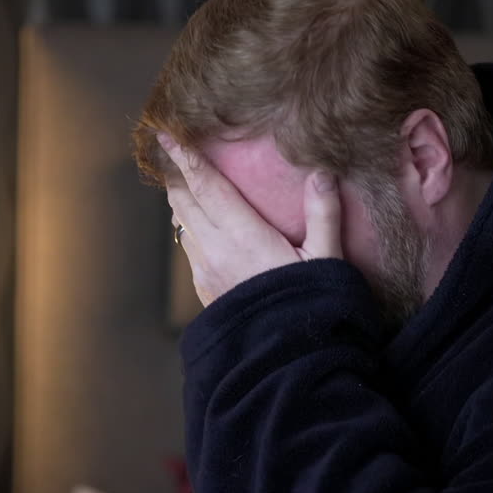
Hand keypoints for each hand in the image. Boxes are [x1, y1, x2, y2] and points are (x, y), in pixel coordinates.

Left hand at [158, 132, 342, 305]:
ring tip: (182, 180)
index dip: (186, 157)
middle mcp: (215, 250)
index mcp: (243, 236)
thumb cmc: (310, 307)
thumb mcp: (326, 261)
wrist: (284, 359)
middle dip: (175, 172)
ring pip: (182, 224)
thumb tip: (322, 174)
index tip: (165, 133)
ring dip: (180, 199)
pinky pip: (189, 247)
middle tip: (169, 147)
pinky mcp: (204, 289)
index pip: (206, 186)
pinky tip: (199, 224)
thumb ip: (324, 215)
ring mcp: (205, 271)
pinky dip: (189, 226)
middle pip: (183, 200)